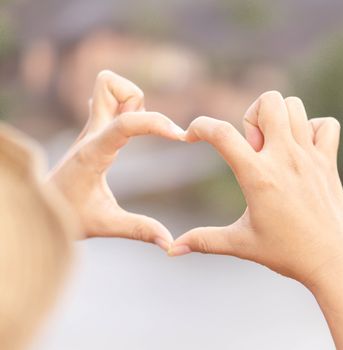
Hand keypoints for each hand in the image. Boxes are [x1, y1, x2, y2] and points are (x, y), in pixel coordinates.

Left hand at [48, 70, 183, 251]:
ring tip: (139, 133)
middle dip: (136, 97)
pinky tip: (128, 133)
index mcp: (93, 152)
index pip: (126, 122)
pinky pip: (109, 101)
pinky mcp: (93, 131)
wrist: (37, 209)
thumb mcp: (105, 224)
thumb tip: (169, 244)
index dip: (155, 123)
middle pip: (108, 84)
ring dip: (132, 101)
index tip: (179, 137)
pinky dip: (125, 107)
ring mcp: (90, 128)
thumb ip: (139, 230)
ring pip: (109, 87)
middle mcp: (90, 133)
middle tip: (147, 127)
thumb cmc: (66, 215)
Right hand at [171, 91, 342, 348]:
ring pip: (295, 106)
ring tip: (275, 147)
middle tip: (253, 147)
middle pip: (268, 101)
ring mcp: (310, 156)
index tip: (193, 137)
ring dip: (279, 118)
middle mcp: (285, 158)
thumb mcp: (241, 244)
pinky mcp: (329, 161)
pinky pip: (327, 124)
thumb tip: (172, 250)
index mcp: (258, 176)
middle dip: (251, 114)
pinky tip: (302, 151)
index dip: (199, 127)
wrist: (333, 261)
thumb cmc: (286, 253)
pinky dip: (313, 129)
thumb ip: (204, 240)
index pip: (221, 134)